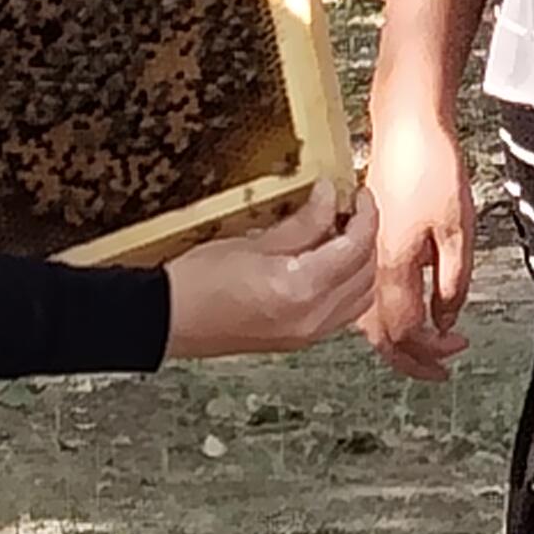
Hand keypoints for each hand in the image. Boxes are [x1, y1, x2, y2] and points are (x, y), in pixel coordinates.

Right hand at [162, 185, 377, 359]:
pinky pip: (342, 312)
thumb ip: (301, 222)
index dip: (365, 215)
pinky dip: (347, 285)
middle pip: (365, 272)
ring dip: (360, 262)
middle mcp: (312, 318)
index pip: (356, 248)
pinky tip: (329, 264)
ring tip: (342, 233)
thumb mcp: (252, 241)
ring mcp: (308, 334)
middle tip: (352, 207)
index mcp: (302, 289)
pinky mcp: (299, 340)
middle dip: (366, 236)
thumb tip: (330, 197)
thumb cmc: (196, 283)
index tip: (359, 193)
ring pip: (359, 295)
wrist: (168, 320)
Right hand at [357, 111, 474, 380]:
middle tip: (439, 368)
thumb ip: (452, 281)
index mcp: (390, 267)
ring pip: (369, 316)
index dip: (431, 351)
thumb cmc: (431, 166)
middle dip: (410, 358)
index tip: (455, 353)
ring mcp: (361, 253)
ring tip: (426, 344)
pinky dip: (386, 312)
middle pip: (380, 334)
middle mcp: (368, 266)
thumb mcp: (457, 229)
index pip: (404, 332)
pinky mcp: (363, 239)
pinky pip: (367, 292)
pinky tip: (406, 307)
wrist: (405, 123)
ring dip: (397, 337)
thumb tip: (447, 319)